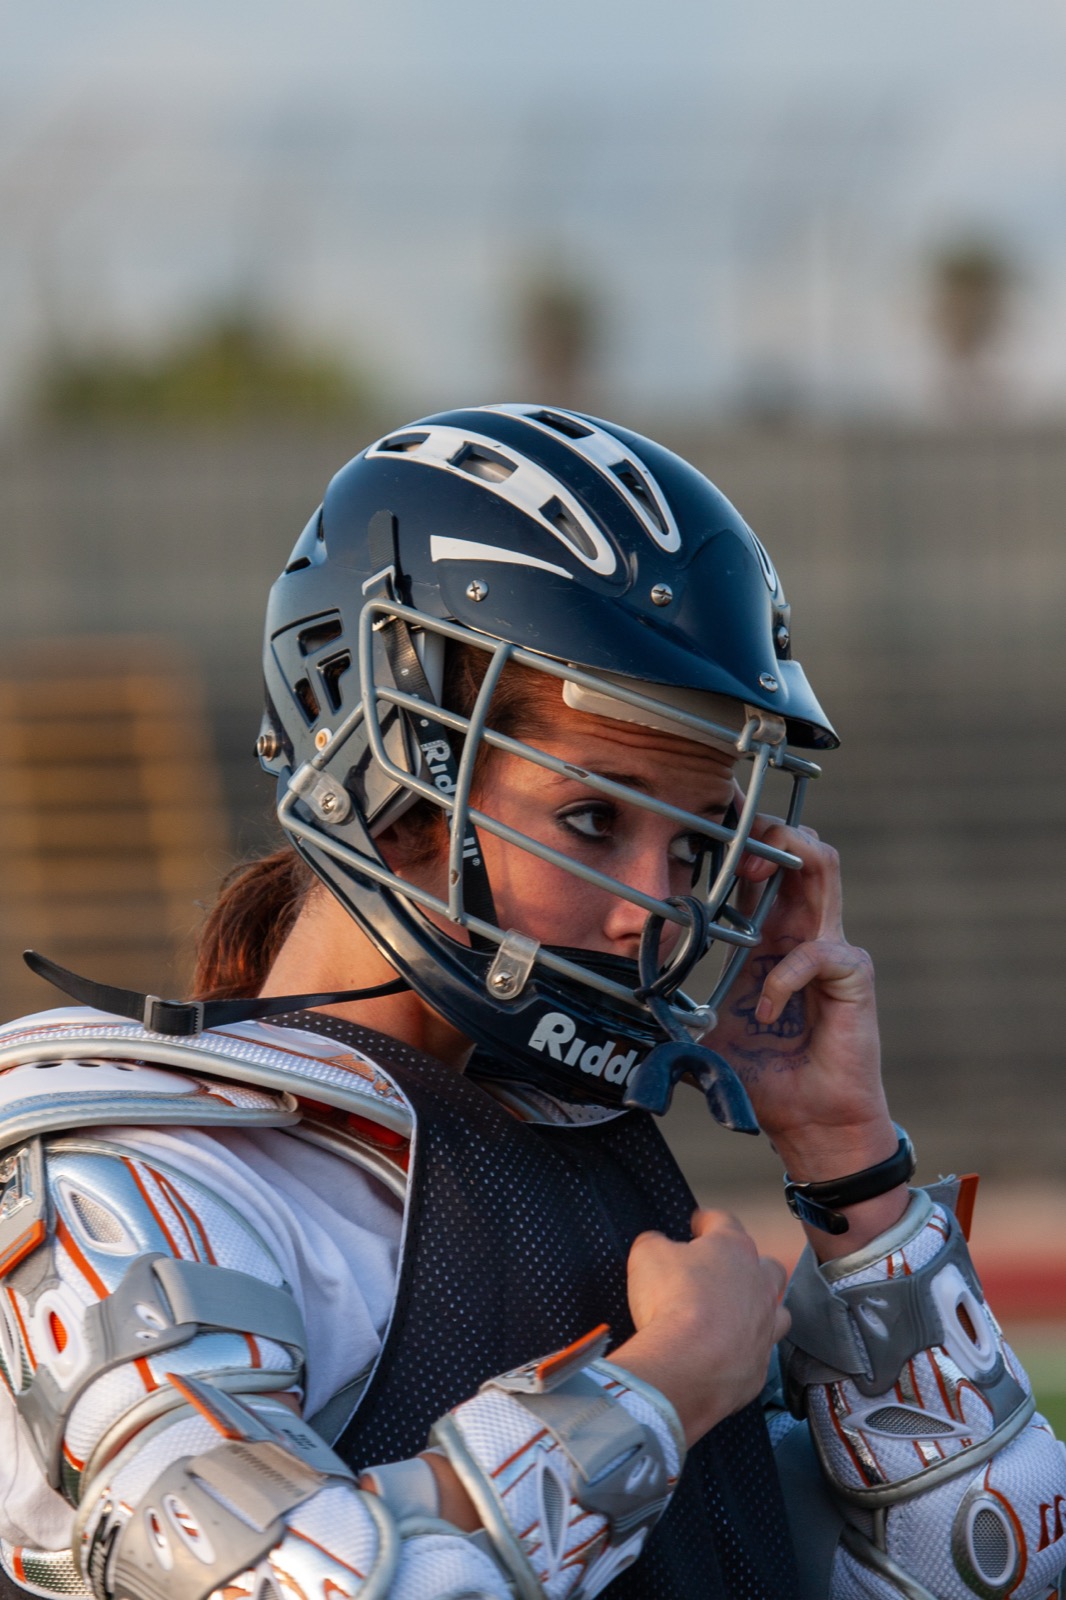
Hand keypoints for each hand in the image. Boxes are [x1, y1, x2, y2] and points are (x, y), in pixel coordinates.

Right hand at [609, 1209, 788, 1447]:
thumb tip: (657, 1243)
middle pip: (766, 1265)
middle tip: (725, 1271)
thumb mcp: (648, 1254)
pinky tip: (730, 1354)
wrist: (687, 1365)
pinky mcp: (760, 1364)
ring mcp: (765, 1326)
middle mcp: (759, 1284)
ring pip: (777, 1310)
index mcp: (733, 1248)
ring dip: (760, 1309)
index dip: (708, 1220)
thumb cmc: (671, 1301)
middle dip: (748, 1264)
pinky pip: (760, 1352)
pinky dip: (746, 1350)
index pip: (724, 1222)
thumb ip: (655, 1242)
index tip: (698, 1223)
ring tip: (741, 1314)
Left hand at [708, 814, 893, 1181]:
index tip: (712, 826)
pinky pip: (819, 952)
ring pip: (824, 868)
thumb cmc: (766, 1077)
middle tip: (735, 853)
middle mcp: (803, 933)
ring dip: (786, 860)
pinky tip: (765, 1011)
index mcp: (771, 939)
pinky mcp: (852, 975)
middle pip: (802, 849)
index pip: (763, 868)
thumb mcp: (707, 1037)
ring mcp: (832, 949)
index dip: (742, 839)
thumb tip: (623, 1007)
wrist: (809, 1122)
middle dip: (766, 834)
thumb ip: (676, 1014)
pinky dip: (783, 977)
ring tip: (750, 876)